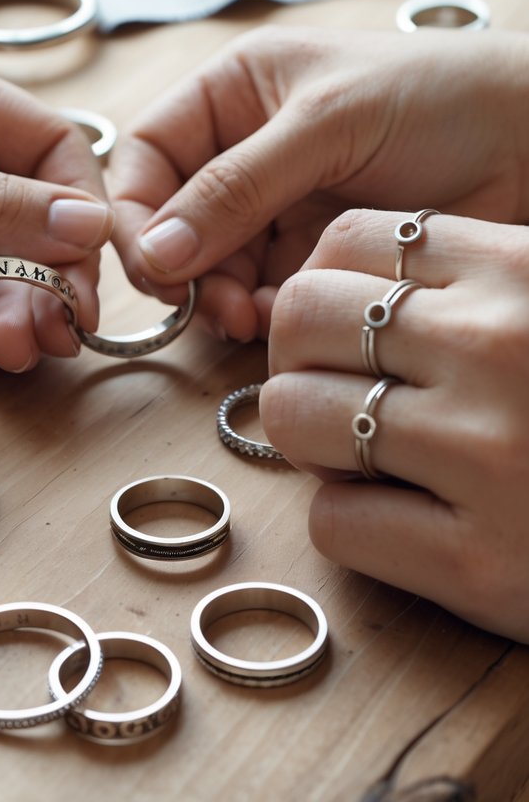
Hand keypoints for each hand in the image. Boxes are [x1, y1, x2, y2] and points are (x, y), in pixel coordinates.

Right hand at [109, 26, 528, 340]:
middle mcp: (247, 149)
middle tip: (211, 306)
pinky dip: (262, 311)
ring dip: (219, 297)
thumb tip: (153, 253)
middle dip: (182, 267)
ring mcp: (280, 204)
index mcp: (235, 92)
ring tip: (250, 317)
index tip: (152, 264)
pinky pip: (262, 290)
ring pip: (213, 264)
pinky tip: (281, 319)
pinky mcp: (315, 251)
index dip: (136, 211)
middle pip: (172, 220)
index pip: (149, 155)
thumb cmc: (438, 97)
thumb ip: (235, 187)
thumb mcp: (325, 125)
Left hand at [260, 208, 528, 641]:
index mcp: (523, 272)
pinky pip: (336, 523)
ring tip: (360, 453)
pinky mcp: (483, 565)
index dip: (323, 280)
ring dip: (312, 438)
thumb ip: (473, 279)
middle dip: (298, 355)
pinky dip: (348, 522)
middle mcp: (500, 350)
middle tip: (333, 388)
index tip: (339, 321)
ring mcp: (489, 455)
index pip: (350, 237)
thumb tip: (338, 277)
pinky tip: (399, 519)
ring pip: (296, 413)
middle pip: (302, 315)